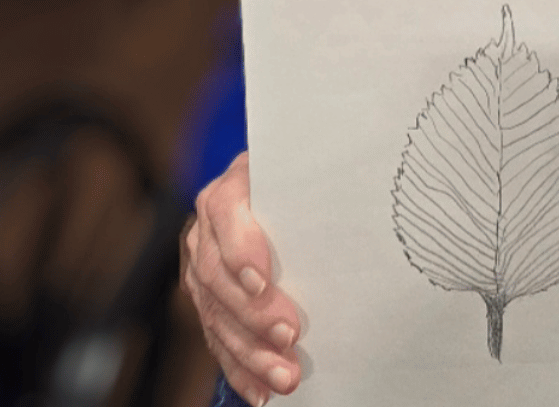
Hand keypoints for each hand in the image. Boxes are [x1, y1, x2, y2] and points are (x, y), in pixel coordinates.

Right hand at [182, 152, 301, 405]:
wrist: (285, 186)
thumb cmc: (304, 180)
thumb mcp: (308, 174)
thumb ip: (318, 189)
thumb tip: (355, 210)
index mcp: (232, 186)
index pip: (226, 211)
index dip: (240, 249)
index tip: (261, 281)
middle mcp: (208, 225)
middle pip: (217, 272)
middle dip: (252, 313)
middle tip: (288, 335)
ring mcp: (202, 262)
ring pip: (215, 312)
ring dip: (249, 351)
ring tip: (284, 375)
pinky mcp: (207, 295)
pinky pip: (216, 335)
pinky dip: (238, 366)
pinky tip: (259, 389)